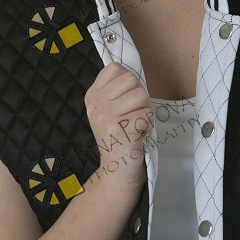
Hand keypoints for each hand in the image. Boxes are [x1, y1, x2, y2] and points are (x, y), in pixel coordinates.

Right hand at [84, 61, 152, 187]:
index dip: (129, 84)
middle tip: (132, 118)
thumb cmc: (122, 138)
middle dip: (140, 99)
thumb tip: (132, 72)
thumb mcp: (111, 109)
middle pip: (132, 81)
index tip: (125, 104)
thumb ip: (118, 90)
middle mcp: (95, 104)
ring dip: (145, 113)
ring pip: (141, 96)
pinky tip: (137, 136)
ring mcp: (105, 117)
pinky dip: (147, 126)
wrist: (117, 171)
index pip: (116, 68)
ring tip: (135, 127)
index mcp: (92, 96)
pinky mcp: (119, 129)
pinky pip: (146, 115)